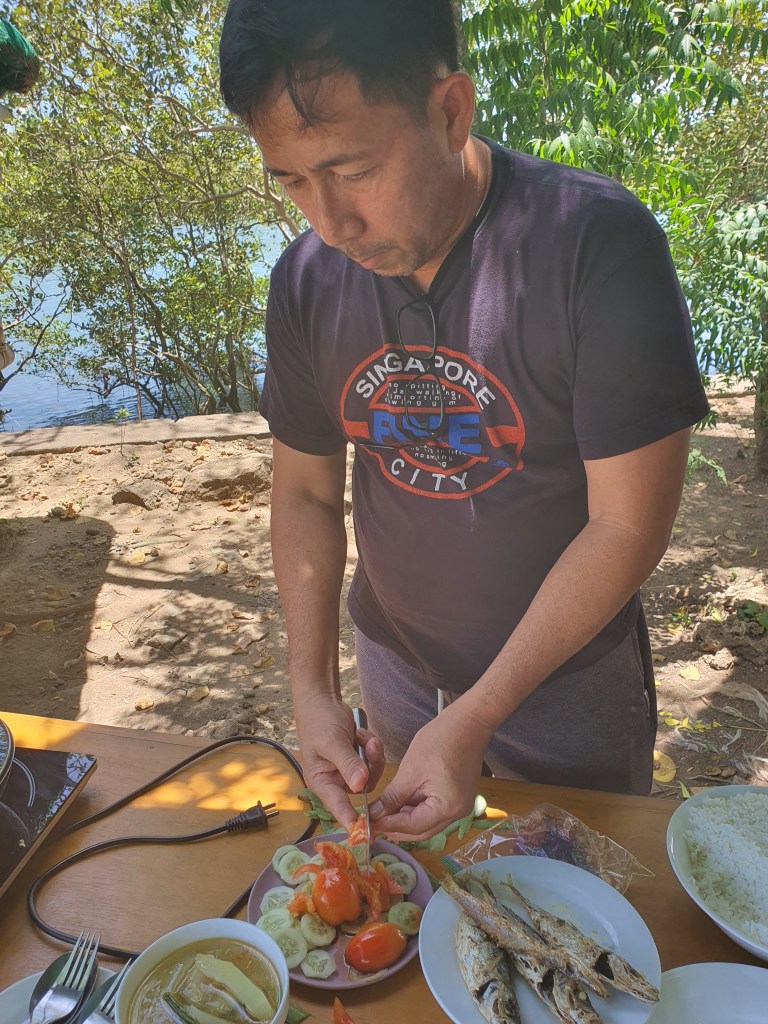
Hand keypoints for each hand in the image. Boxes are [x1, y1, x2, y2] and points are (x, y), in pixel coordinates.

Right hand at [294, 693, 384, 828]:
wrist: (322, 700)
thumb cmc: (319, 721)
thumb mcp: (332, 742)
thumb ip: (347, 764)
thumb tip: (360, 786)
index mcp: (321, 782)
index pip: (339, 807)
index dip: (352, 820)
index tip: (366, 833)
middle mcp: (335, 780)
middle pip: (362, 789)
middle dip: (369, 768)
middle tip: (370, 747)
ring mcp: (347, 771)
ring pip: (371, 774)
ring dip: (372, 755)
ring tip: (364, 736)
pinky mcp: (357, 761)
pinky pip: (373, 761)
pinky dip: (371, 747)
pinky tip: (362, 733)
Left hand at [368, 703, 491, 840]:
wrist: (467, 724)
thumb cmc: (440, 741)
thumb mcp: (410, 771)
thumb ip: (392, 797)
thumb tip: (375, 814)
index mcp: (447, 807)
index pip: (413, 827)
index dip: (389, 826)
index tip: (368, 824)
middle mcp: (457, 814)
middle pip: (421, 831)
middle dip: (396, 828)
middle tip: (373, 822)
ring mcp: (459, 807)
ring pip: (426, 823)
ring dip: (404, 820)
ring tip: (382, 813)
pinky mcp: (457, 799)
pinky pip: (433, 812)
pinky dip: (415, 811)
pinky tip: (399, 804)